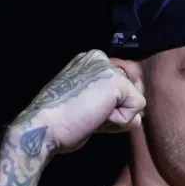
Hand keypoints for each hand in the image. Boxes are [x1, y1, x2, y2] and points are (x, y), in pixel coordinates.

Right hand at [14, 50, 145, 153]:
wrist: (45, 127)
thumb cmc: (61, 123)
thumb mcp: (88, 105)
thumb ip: (111, 103)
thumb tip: (139, 117)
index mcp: (89, 61)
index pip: (121, 85)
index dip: (110, 107)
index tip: (84, 111)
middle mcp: (99, 58)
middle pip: (130, 92)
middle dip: (115, 111)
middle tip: (87, 115)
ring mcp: (107, 67)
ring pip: (134, 101)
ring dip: (117, 118)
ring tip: (91, 116)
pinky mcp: (115, 81)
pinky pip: (137, 108)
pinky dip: (120, 121)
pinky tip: (97, 117)